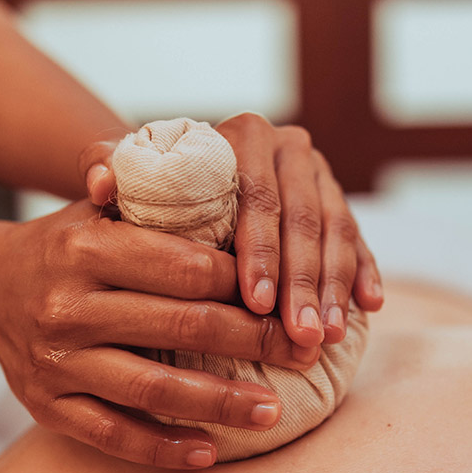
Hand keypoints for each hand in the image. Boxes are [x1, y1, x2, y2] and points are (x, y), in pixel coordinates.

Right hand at [0, 201, 318, 468]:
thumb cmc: (66, 246)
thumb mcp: (98, 208)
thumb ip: (154, 194)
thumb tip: (231, 176)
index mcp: (86, 246)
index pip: (187, 266)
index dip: (247, 284)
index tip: (287, 298)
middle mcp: (67, 303)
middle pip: (181, 326)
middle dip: (254, 340)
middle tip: (305, 352)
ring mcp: (55, 361)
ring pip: (152, 388)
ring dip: (220, 402)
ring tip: (273, 410)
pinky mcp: (46, 406)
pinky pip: (111, 434)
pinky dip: (162, 448)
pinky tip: (208, 453)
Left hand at [82, 116, 382, 346]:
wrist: (189, 176)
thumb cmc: (154, 183)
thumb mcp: (128, 171)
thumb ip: (106, 167)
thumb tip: (101, 184)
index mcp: (243, 136)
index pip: (257, 196)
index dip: (260, 251)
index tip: (256, 303)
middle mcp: (288, 147)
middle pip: (302, 219)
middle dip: (303, 281)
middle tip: (301, 335)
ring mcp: (318, 173)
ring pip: (335, 231)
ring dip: (335, 286)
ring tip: (328, 336)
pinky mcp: (336, 198)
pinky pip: (359, 235)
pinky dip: (365, 270)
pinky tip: (370, 306)